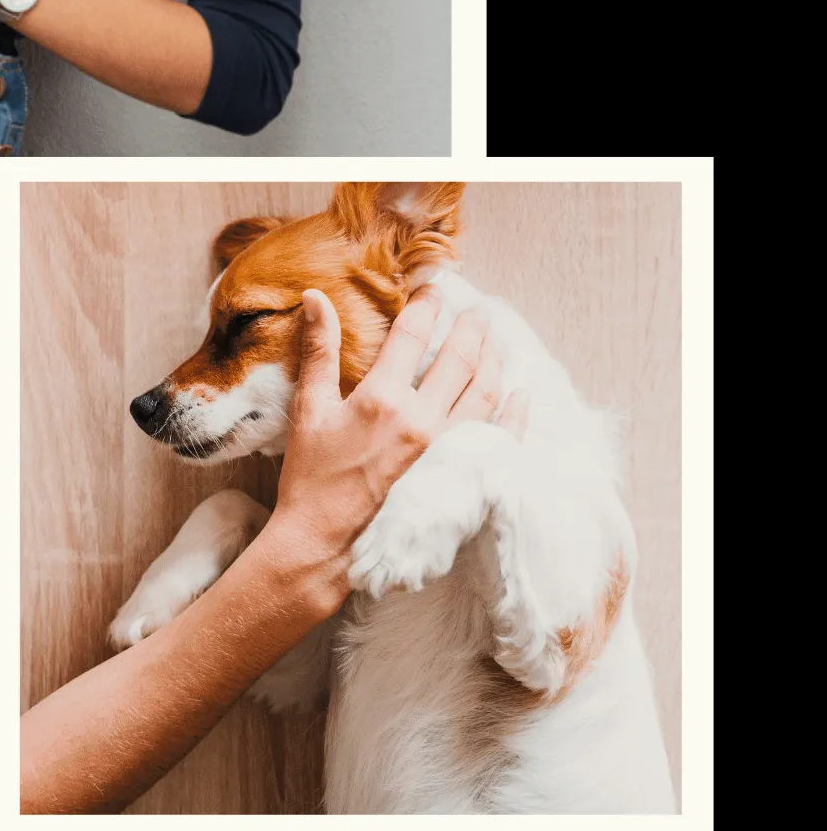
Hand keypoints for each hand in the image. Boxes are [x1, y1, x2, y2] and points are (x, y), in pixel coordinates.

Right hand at [261, 286, 506, 600]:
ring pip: (484, 393)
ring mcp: (443, 451)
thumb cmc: (311, 476)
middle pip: (459, 359)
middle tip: (476, 310)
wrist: (323, 542)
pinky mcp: (456, 478)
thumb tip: (314, 297)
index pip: (413, 335)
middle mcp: (420, 420)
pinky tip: (520, 397)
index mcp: (382, 398)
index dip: (426, 305)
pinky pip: (497, 439)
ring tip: (496, 340)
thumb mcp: (308, 408)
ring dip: (494, 361)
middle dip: (471, 328)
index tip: (434, 288)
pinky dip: (513, 416)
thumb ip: (318, 351)